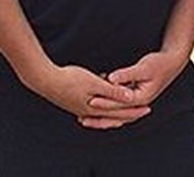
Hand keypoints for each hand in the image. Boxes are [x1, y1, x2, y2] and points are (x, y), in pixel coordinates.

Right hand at [27, 64, 149, 129]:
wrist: (45, 80)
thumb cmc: (70, 79)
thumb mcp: (94, 82)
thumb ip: (112, 91)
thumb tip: (129, 97)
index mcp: (96, 108)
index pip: (121, 111)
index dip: (135, 110)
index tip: (148, 108)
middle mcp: (90, 111)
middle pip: (114, 114)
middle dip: (129, 112)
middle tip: (143, 110)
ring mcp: (81, 108)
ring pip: (104, 111)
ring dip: (115, 109)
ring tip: (125, 107)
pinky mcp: (74, 103)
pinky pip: (94, 107)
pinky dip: (103, 105)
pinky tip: (102, 99)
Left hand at [80, 49, 186, 128]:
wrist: (171, 63)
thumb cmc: (157, 64)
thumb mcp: (143, 68)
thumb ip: (126, 75)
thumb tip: (111, 78)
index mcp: (141, 98)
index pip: (119, 104)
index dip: (104, 103)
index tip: (90, 101)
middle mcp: (138, 104)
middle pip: (116, 115)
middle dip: (99, 117)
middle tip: (80, 118)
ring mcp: (136, 103)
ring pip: (116, 115)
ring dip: (101, 117)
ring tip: (83, 118)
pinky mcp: (133, 99)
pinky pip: (118, 109)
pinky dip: (106, 110)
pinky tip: (94, 107)